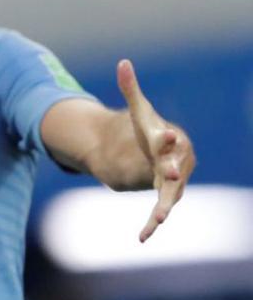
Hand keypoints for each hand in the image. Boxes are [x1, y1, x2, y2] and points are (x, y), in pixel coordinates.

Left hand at [117, 59, 194, 241]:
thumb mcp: (138, 111)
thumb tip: (123, 62)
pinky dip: (151, 224)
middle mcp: (176, 161)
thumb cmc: (149, 130)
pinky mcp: (165, 196)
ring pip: (170, 195)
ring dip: (164, 206)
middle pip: (175, 167)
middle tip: (172, 175)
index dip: (168, 138)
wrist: (158, 152)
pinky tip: (141, 237)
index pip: (169, 138)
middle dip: (173, 171)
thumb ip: (131, 88)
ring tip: (158, 218)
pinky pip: (159, 211)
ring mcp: (172, 181)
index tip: (168, 136)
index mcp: (169, 139)